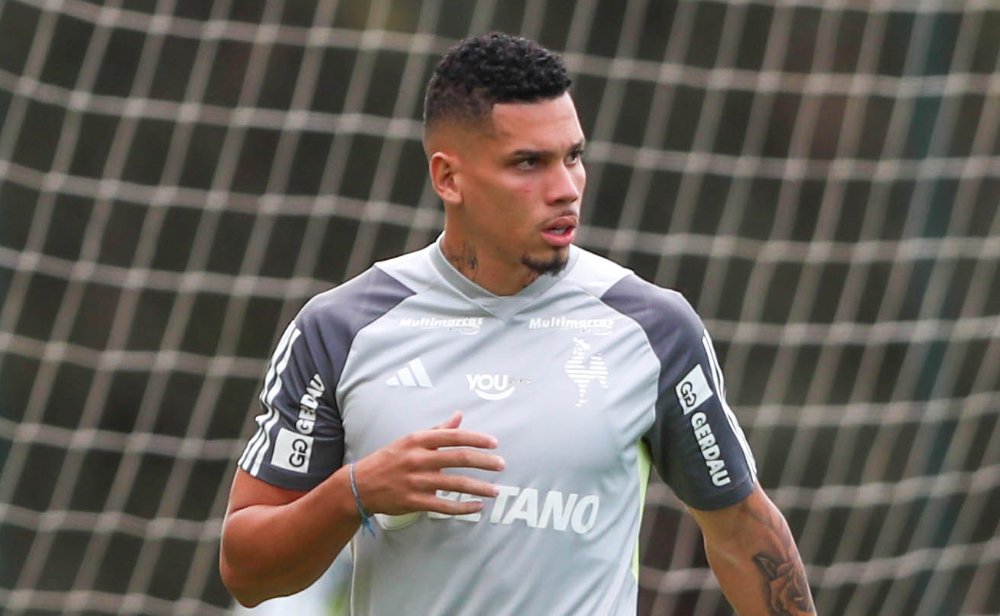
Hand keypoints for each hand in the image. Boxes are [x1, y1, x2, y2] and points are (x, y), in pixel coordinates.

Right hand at [351, 412, 503, 516]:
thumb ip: (437, 430)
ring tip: (496, 490)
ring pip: (455, 484)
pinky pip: (445, 506)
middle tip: (501, 465)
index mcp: (418, 440)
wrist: (361, 485)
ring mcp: (417, 481)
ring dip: (479, 487)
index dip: (476, 439)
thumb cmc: (390, 459)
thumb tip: (460, 416)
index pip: (453, 436)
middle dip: (484, 462)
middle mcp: (418, 459)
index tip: (494, 443)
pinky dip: (463, 507)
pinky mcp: (415, 501)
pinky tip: (477, 507)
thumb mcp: (411, 440)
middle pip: (459, 458)